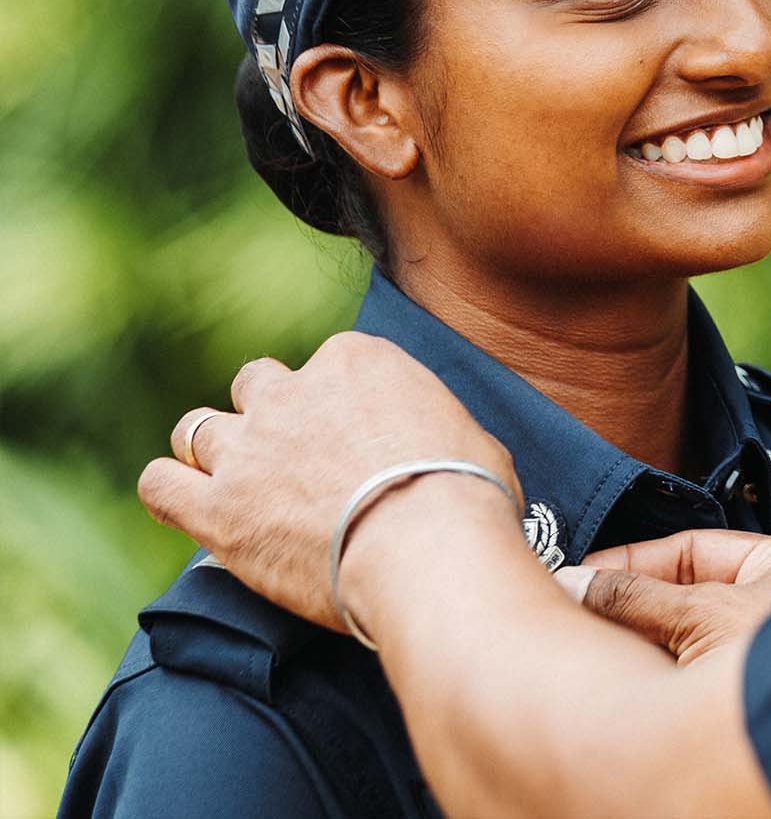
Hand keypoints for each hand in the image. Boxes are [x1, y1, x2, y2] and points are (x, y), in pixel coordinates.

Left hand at [139, 331, 518, 630]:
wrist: (428, 549)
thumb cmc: (468, 496)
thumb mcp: (469, 435)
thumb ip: (430, 429)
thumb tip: (437, 451)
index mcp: (358, 361)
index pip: (329, 365)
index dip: (336, 404)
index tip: (351, 439)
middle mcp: (293, 391)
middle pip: (257, 384)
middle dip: (269, 415)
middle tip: (292, 461)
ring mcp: (249, 448)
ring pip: (198, 428)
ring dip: (213, 452)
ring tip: (236, 485)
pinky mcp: (217, 509)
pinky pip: (160, 483)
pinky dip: (169, 490)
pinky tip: (188, 506)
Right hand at [561, 530, 770, 662]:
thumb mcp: (708, 615)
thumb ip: (639, 599)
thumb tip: (578, 581)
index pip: (689, 551)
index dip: (630, 561)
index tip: (578, 574)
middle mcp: (769, 609)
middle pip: (677, 598)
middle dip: (626, 608)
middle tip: (572, 611)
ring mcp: (754, 656)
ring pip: (678, 640)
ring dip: (636, 644)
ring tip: (593, 645)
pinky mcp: (738, 698)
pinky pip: (685, 676)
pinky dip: (652, 674)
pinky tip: (621, 674)